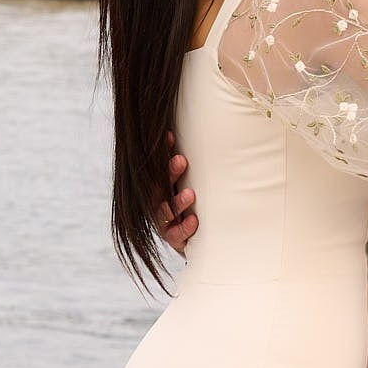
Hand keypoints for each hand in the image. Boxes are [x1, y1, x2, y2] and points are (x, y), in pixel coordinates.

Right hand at [158, 133, 196, 254]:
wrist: (202, 242)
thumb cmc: (198, 204)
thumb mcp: (194, 184)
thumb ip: (193, 165)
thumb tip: (209, 125)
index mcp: (163, 188)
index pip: (159, 168)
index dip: (163, 153)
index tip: (170, 136)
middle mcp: (160, 204)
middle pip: (160, 187)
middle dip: (169, 174)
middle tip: (181, 161)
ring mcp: (165, 223)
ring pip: (165, 212)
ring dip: (178, 202)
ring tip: (191, 195)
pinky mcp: (174, 240)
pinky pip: (175, 235)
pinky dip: (183, 228)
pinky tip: (194, 220)